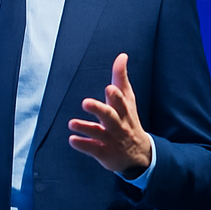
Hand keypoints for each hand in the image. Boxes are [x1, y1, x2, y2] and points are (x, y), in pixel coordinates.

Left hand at [68, 53, 151, 177]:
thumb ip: (121, 78)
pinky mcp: (104, 153)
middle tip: (85, 103)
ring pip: (98, 133)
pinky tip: (72, 139)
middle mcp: (118, 125)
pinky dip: (82, 145)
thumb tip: (122, 55)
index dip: (116, 96)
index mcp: (124, 111)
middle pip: (110, 116)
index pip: (121, 101)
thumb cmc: (129, 121)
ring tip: (71, 123)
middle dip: (99, 109)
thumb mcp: (128, 100)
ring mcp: (111, 140)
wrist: (139, 154)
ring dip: (85, 128)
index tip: (109, 88)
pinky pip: (93, 149)